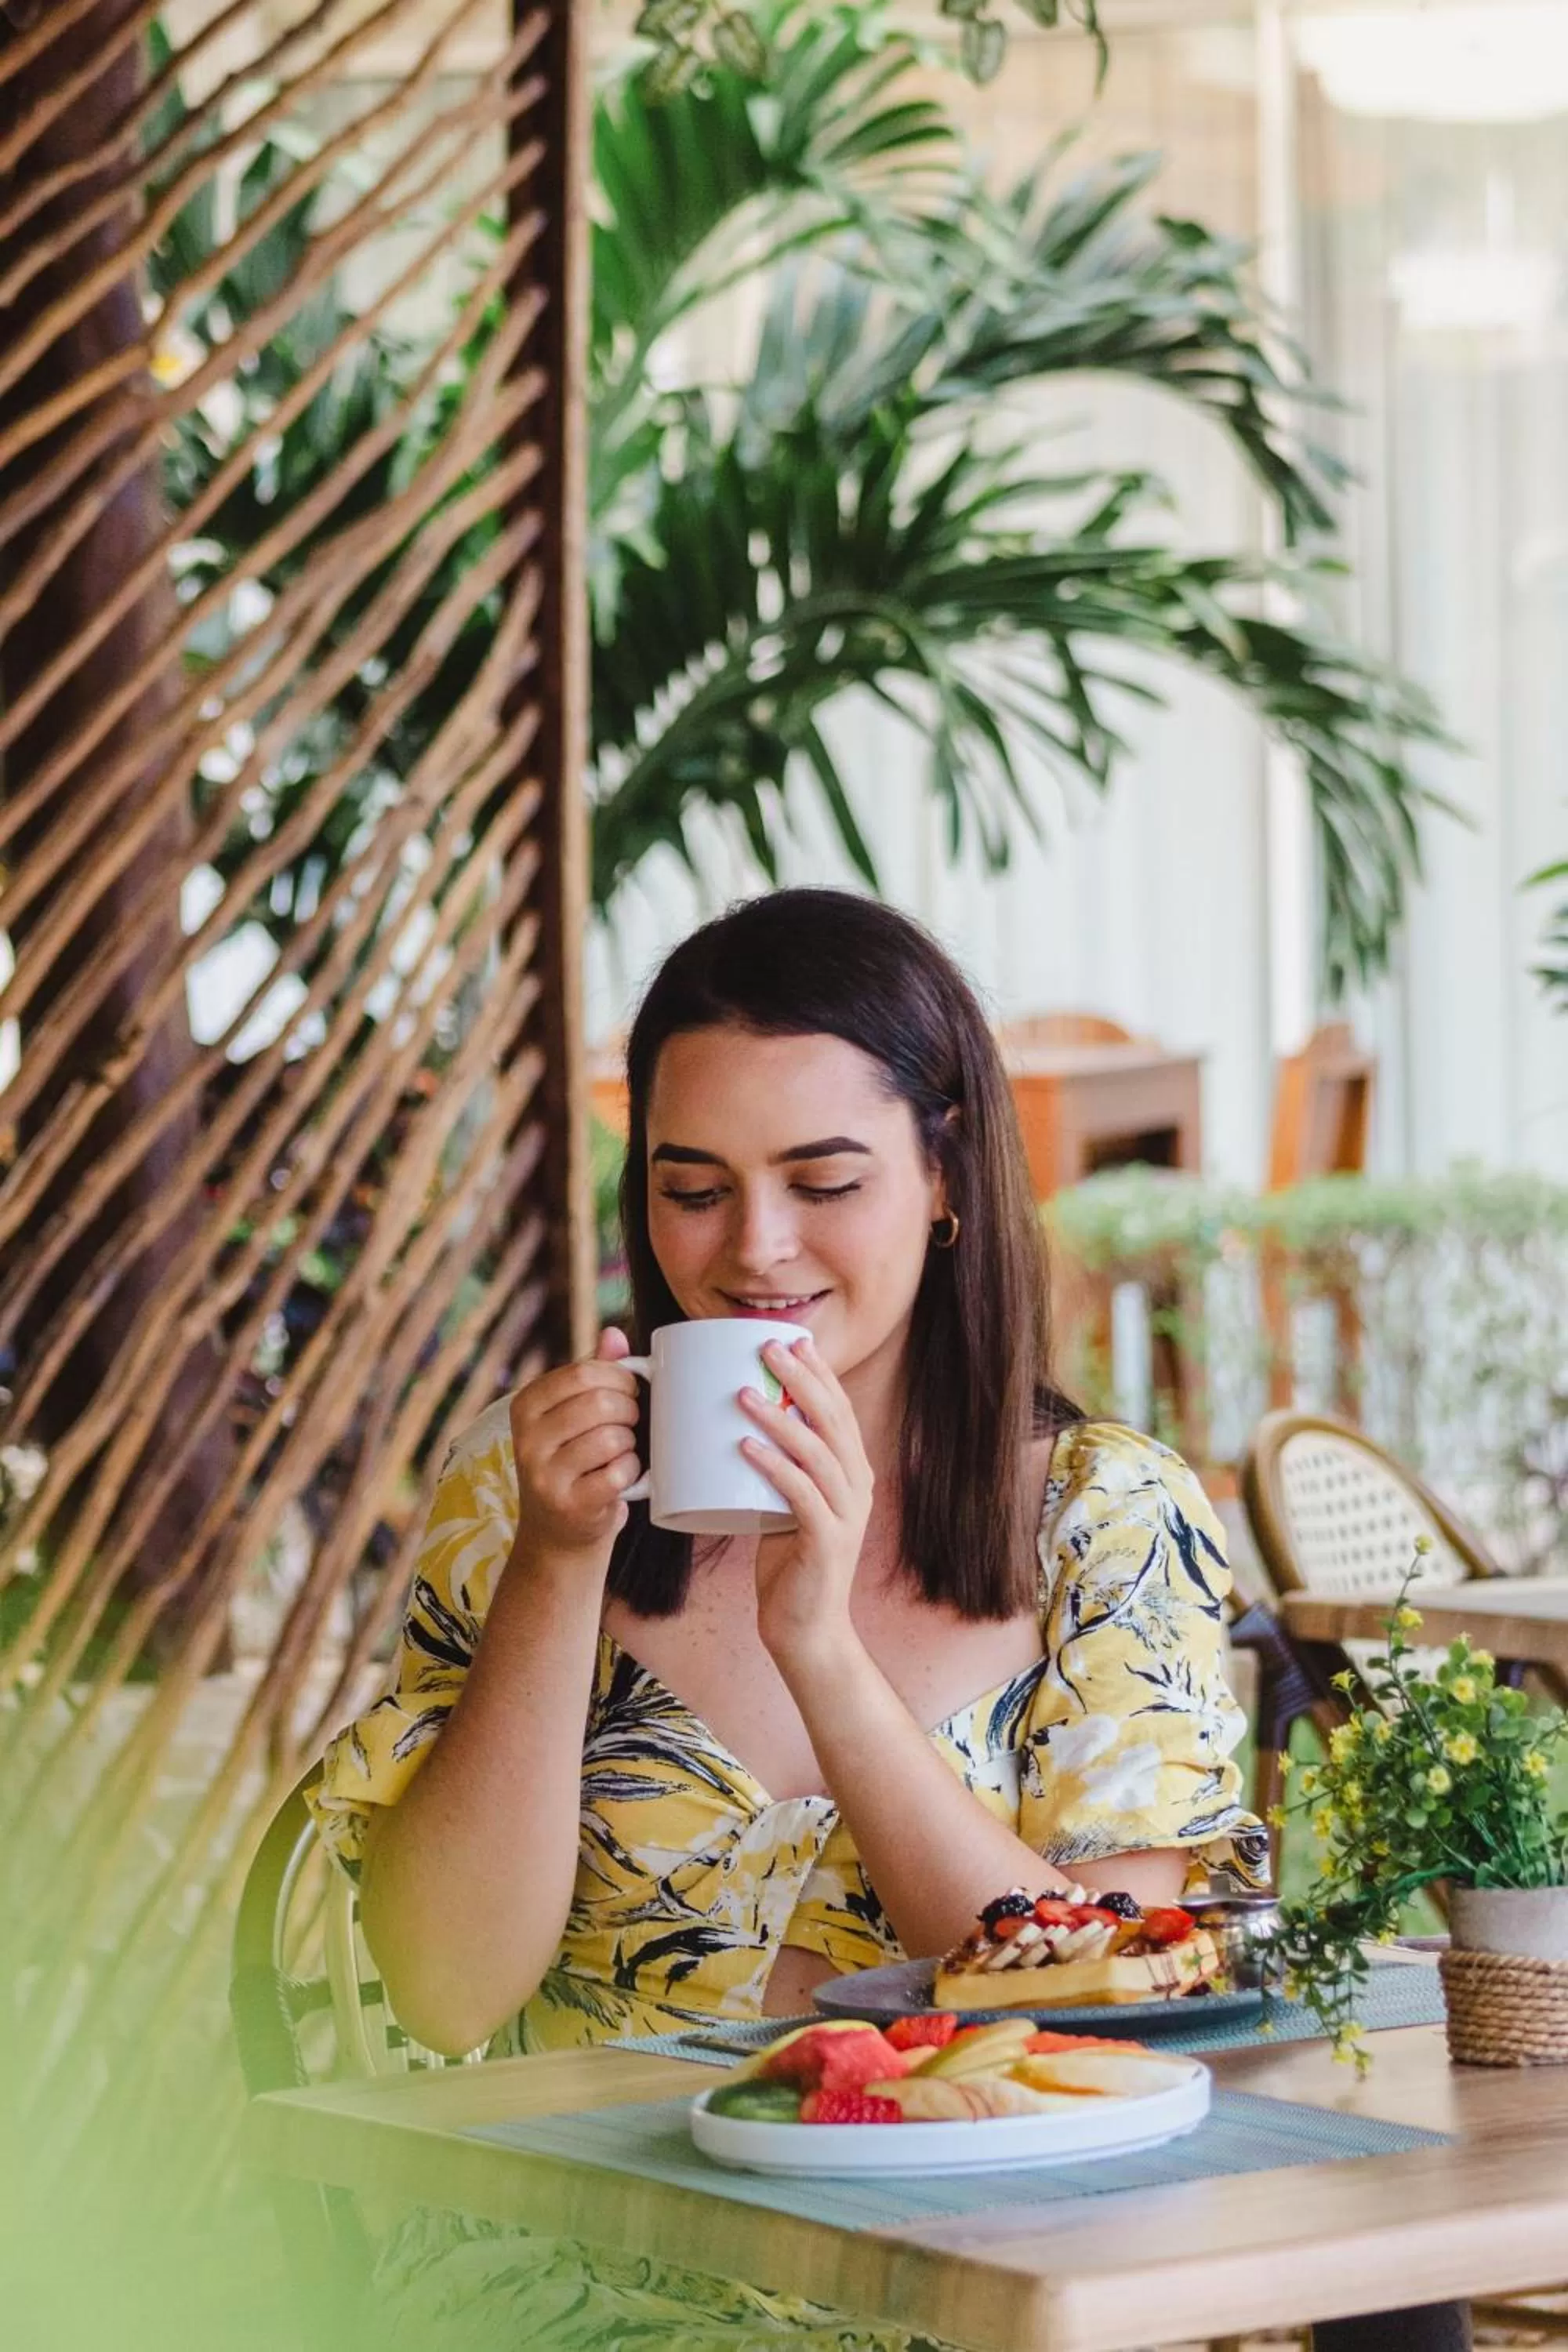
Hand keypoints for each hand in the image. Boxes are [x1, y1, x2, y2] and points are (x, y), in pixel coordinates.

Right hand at [508, 1328, 641, 1563]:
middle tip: (630, 1424)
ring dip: (630, 1444)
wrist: (558, 1534)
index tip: (629, 1392)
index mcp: (526, 1405)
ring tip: (622, 1453)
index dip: (620, 1378)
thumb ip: (593, 1373)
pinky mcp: (569, 1504)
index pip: (584, 1373)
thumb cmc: (574, 1463)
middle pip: (600, 1403)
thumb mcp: (574, 1416)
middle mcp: (527, 1438)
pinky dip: (631, 1473)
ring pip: (612, 1437)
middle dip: (629, 1410)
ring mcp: (544, 1474)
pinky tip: (622, 1477)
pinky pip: (619, 1473)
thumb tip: (614, 1333)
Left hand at [740, 1335, 873, 1670]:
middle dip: (801, 1379)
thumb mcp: (785, 1505)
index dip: (818, 1372)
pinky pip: (800, 1494)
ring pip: (816, 1452)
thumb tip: (737, 1427)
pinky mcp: (827, 1541)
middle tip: (766, 1348)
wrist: (807, 1630)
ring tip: (743, 1392)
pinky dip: (773, 1466)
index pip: (839, 1410)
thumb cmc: (790, 1565)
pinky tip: (745, 1446)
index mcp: (851, 1472)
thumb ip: (776, 1470)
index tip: (791, 1339)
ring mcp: (846, 1514)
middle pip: (833, 1420)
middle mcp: (857, 1486)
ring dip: (779, 1417)